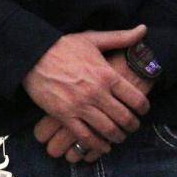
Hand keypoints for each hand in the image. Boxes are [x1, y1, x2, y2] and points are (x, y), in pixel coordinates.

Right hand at [23, 25, 150, 150]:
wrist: (32, 55)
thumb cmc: (63, 46)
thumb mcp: (93, 38)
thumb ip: (120, 37)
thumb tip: (143, 29)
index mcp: (107, 75)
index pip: (136, 98)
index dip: (144, 108)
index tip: (143, 111)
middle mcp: (97, 93)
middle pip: (124, 117)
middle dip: (132, 125)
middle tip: (133, 127)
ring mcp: (80, 106)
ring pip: (107, 129)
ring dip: (117, 137)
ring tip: (120, 137)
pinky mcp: (65, 116)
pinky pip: (85, 137)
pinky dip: (97, 145)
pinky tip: (103, 147)